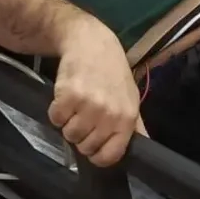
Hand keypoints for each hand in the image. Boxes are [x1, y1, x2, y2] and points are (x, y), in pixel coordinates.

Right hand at [48, 19, 147, 167]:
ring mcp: (89, 105)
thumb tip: (144, 147)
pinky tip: (65, 96)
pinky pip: (55, 118)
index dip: (97, 154)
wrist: (92, 42)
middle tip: (83, 114)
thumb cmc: (112, 72)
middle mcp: (109, 114)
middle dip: (81, 135)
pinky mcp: (68, 95)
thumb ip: (135, 125)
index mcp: (127, 118)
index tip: (92, 144)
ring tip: (75, 105)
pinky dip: (56, 111)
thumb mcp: (130, 97)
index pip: (110, 156)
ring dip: (68, 123)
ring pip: (69, 134)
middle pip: (85, 146)